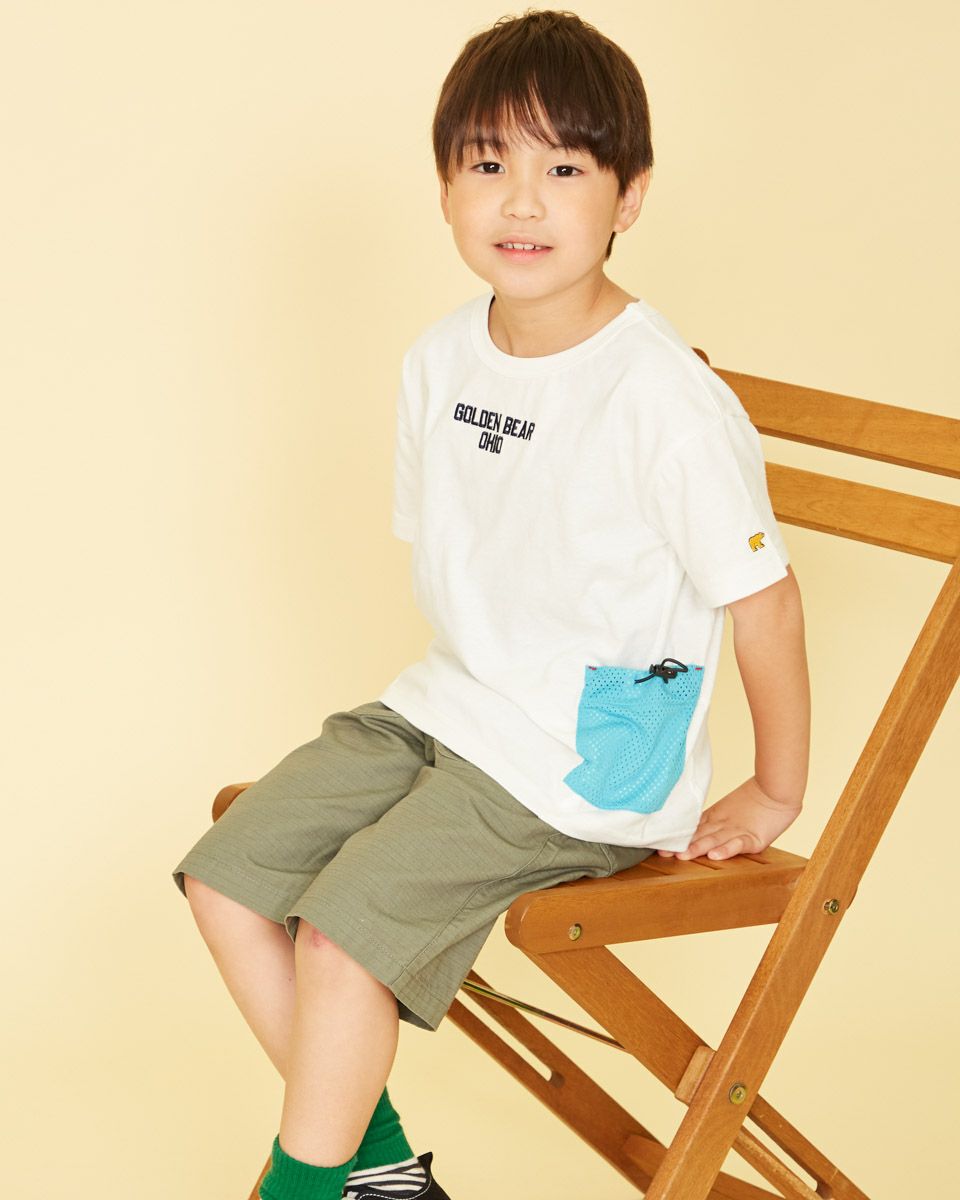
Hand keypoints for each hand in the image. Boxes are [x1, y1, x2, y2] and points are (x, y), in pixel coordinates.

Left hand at [657, 775, 801, 861]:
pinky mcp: (755, 838)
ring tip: (683, 855)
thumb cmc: (754, 801)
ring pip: (714, 839)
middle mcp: (723, 825)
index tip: (658, 844)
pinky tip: (715, 855)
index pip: (693, 829)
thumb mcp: (727, 809)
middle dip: (681, 845)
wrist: (777, 790)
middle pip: (699, 835)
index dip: (677, 837)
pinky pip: (738, 844)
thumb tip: (687, 826)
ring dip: (698, 848)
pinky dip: (727, 849)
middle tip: (663, 852)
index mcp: (715, 818)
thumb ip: (709, 818)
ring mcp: (738, 831)